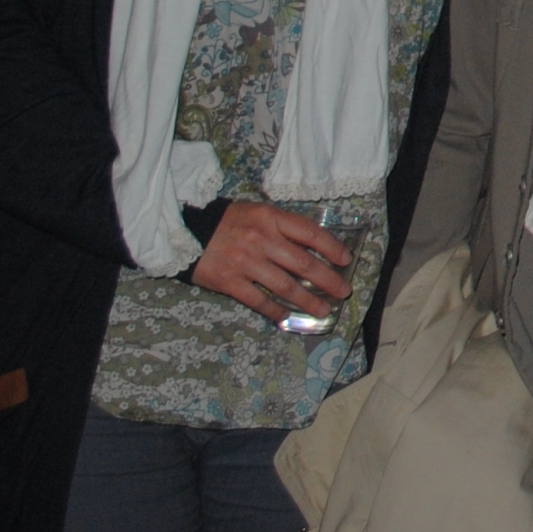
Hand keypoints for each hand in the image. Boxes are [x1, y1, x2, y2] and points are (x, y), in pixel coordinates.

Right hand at [190, 203, 351, 325]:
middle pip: (303, 263)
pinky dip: (275, 310)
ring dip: (307, 300)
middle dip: (328, 279)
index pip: (310, 232)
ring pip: (285, 285)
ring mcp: (245, 262)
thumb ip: (282, 227)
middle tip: (344, 291)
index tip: (346, 260)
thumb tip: (313, 246)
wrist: (186, 232)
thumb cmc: (228, 222)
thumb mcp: (258, 213)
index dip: (332, 247)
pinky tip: (287, 318)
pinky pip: (258, 300)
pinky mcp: (229, 282)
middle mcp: (261, 240)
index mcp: (271, 218)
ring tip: (323, 310)